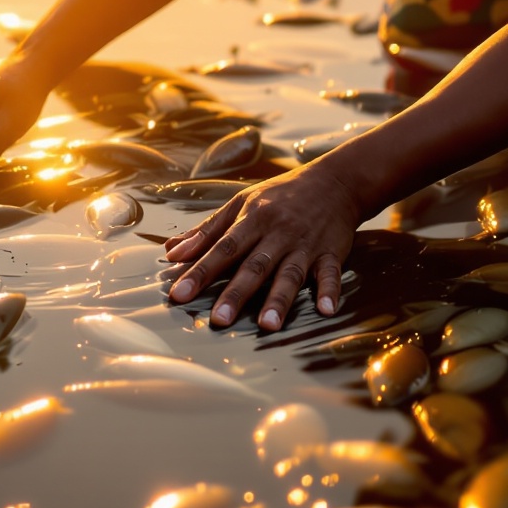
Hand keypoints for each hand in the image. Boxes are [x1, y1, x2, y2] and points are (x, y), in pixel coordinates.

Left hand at [164, 157, 361, 331]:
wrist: (334, 181)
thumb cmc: (280, 194)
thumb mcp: (240, 204)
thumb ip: (207, 231)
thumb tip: (172, 252)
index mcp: (253, 219)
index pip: (222, 248)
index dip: (200, 272)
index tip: (179, 295)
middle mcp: (278, 233)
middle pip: (254, 266)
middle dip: (236, 294)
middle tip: (219, 320)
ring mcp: (305, 245)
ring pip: (290, 274)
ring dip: (279, 300)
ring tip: (267, 325)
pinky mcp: (331, 253)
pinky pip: (331, 274)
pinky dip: (330, 292)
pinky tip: (326, 311)